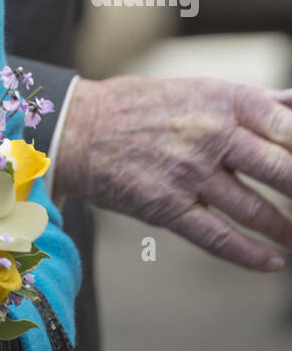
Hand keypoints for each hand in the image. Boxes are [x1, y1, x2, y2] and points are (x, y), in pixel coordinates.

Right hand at [54, 76, 291, 269]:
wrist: (78, 127)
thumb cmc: (142, 106)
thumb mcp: (200, 89)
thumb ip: (253, 101)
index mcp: (222, 99)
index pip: (287, 126)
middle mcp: (210, 133)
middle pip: (280, 170)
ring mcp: (190, 172)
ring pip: (255, 209)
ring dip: (284, 229)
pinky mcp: (169, 206)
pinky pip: (219, 237)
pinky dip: (250, 255)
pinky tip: (271, 262)